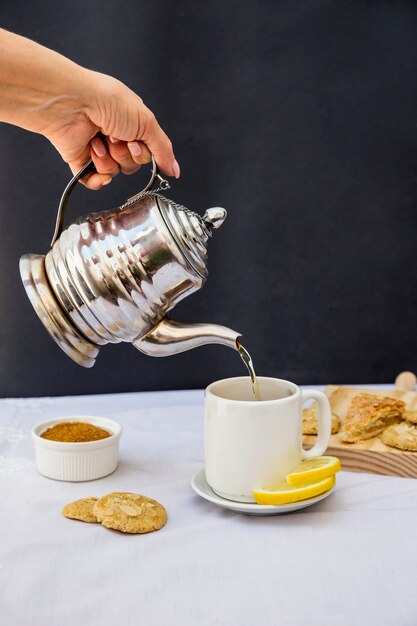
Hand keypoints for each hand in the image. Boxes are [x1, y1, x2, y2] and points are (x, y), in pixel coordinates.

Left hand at [46, 71, 179, 189]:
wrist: (72, 103)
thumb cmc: (106, 101)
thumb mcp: (146, 122)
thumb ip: (163, 149)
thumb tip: (174, 170)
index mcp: (132, 124)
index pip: (147, 154)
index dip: (142, 152)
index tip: (135, 140)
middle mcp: (115, 136)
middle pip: (131, 165)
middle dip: (125, 154)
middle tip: (114, 136)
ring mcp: (98, 149)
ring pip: (113, 172)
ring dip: (108, 158)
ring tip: (98, 140)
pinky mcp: (80, 160)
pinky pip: (93, 182)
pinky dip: (95, 176)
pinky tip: (92, 156)